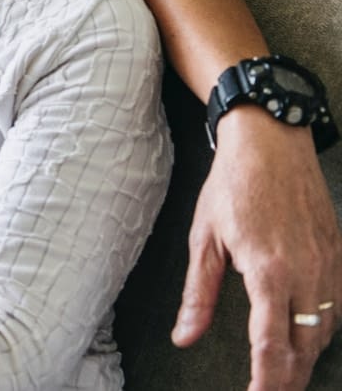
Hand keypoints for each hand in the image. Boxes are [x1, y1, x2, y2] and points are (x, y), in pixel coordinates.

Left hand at [174, 109, 341, 390]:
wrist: (271, 143)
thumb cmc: (232, 186)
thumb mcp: (203, 238)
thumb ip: (198, 294)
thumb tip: (184, 336)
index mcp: (268, 271)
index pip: (272, 344)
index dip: (267, 379)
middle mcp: (306, 273)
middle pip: (305, 346)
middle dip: (289, 376)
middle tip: (270, 390)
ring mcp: (329, 264)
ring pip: (326, 329)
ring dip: (308, 355)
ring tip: (287, 373)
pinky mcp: (339, 255)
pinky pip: (339, 305)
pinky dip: (324, 327)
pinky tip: (309, 334)